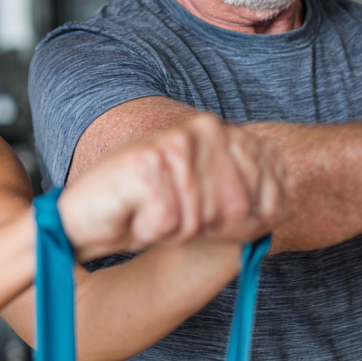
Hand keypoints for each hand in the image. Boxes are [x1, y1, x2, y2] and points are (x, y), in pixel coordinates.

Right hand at [57, 113, 281, 260]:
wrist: (82, 220)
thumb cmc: (144, 212)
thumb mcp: (205, 206)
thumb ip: (244, 200)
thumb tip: (279, 211)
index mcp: (219, 132)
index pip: (268, 193)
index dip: (243, 225)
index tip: (205, 222)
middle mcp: (200, 128)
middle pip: (238, 208)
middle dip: (206, 229)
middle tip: (170, 217)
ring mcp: (173, 143)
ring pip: (204, 218)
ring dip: (174, 231)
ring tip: (149, 214)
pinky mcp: (145, 166)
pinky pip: (171, 222)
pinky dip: (151, 232)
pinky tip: (132, 216)